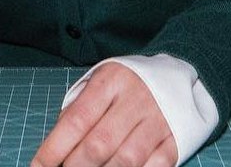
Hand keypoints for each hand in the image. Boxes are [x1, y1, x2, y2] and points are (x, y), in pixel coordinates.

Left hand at [31, 63, 176, 166]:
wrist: (177, 73)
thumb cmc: (126, 85)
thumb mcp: (99, 83)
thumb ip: (77, 110)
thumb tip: (56, 148)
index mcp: (110, 80)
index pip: (76, 120)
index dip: (53, 149)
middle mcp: (136, 98)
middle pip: (99, 144)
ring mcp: (159, 119)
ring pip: (126, 160)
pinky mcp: (177, 137)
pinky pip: (156, 166)